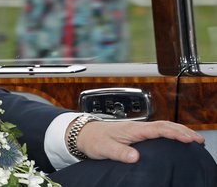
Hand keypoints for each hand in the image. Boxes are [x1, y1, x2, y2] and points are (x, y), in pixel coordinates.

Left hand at [75, 119, 204, 162]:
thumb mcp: (104, 148)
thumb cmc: (94, 140)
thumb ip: (119, 152)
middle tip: (199, 140)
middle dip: (183, 131)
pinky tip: (177, 140)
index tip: (188, 139)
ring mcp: (138, 130)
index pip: (158, 128)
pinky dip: (171, 133)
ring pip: (163, 127)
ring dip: (179, 131)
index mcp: (132, 129)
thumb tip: (135, 157)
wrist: (84, 134)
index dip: (174, 133)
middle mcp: (137, 127)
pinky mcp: (137, 134)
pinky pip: (158, 131)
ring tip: (194, 139)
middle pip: (165, 125)